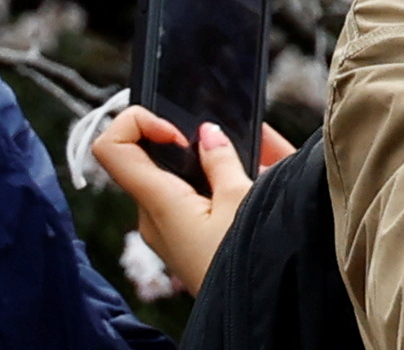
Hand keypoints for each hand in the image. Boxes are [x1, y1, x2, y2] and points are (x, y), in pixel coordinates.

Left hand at [90, 108, 296, 295]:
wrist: (250, 307)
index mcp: (159, 201)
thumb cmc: (245, 258)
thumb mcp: (245, 198)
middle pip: (156, 159)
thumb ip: (223, 159)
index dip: (139, 122)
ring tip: (263, 154)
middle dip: (197, 138)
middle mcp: (154, 213)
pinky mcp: (186, 235)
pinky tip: (264, 167)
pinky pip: (197, 194)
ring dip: (218, 159)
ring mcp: (169, 226)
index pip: (112, 148)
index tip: (180, 127)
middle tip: (237, 137)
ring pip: (184, 176)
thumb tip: (206, 131)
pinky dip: (225, 177)